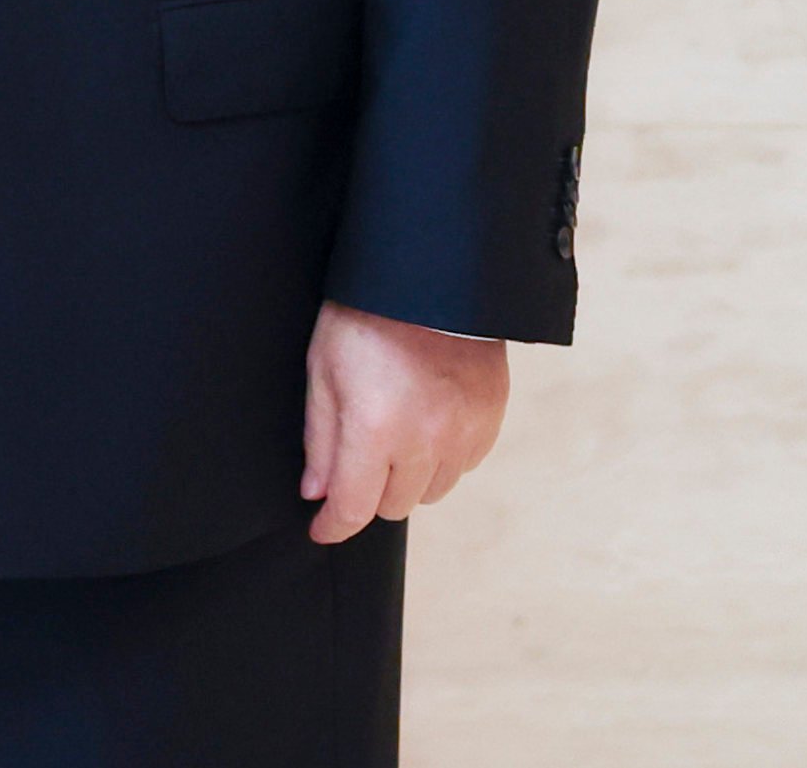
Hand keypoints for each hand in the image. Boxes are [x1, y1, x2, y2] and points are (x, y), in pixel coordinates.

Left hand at [299, 301, 509, 541]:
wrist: (430, 277)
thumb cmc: (365, 316)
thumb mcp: (323, 369)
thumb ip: (320, 438)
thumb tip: (317, 493)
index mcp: (375, 429)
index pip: (354, 508)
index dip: (332, 526)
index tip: (321, 528)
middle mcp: (424, 441)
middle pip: (393, 506)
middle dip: (368, 490)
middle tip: (357, 454)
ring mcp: (463, 433)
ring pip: (430, 491)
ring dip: (407, 477)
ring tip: (393, 431)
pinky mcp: (490, 420)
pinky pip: (463, 465)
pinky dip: (441, 457)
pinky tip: (425, 421)